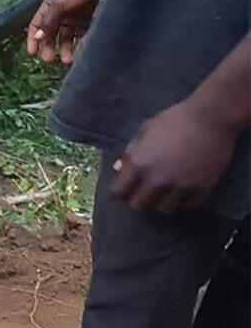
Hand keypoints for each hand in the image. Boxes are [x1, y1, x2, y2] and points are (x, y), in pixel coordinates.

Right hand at [26, 0, 104, 64]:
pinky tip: (80, 53)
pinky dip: (80, 46)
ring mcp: (77, 18)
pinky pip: (84, 37)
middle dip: (49, 47)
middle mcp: (62, 13)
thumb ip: (47, 21)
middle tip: (49, 60)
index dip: (33, 38)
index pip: (37, 25)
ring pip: (68, 38)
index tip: (32, 54)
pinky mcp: (91, 21)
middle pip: (52, 34)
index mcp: (51, 6)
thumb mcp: (59, 4)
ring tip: (68, 60)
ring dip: (66, 50)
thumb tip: (36, 38)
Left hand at [110, 101, 238, 212]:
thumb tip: (119, 168)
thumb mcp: (145, 130)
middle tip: (140, 193)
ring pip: (165, 208)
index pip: (120, 190)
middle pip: (140, 204)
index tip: (120, 191)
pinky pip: (189, 205)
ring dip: (160, 202)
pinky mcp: (202, 189)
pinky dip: (183, 201)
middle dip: (136, 200)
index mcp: (140, 164)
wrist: (209, 118)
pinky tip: (182, 193)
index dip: (117, 192)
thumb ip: (131, 151)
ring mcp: (181, 187)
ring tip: (162, 193)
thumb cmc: (173, 119)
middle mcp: (158, 180)